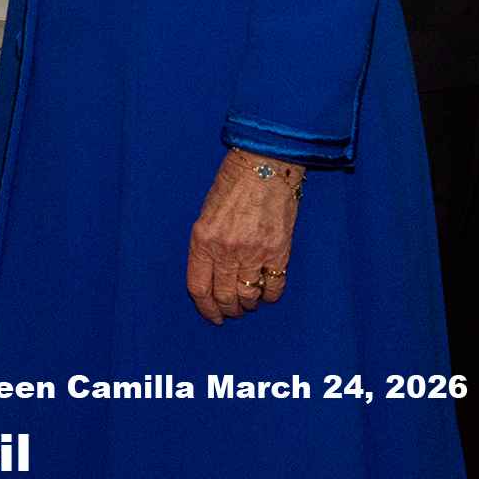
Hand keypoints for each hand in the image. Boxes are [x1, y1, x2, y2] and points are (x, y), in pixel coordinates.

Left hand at [187, 150, 298, 324]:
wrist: (266, 163)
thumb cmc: (234, 183)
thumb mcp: (207, 212)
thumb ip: (207, 244)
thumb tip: (212, 274)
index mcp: (203, 240)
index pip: (199, 288)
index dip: (205, 308)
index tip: (212, 315)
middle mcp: (226, 250)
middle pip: (224, 296)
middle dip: (228, 309)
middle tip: (232, 310)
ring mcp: (253, 252)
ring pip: (249, 296)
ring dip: (248, 304)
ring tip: (249, 302)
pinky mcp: (279, 251)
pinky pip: (274, 287)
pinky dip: (271, 295)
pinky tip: (268, 292)